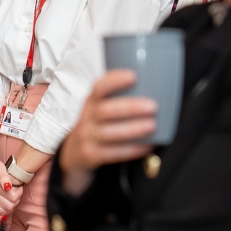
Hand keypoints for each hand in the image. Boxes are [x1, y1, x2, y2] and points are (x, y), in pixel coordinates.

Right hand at [0, 155, 22, 218]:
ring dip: (7, 210)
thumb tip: (8, 186)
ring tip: (10, 203)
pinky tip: (1, 214)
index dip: (19, 194)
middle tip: (15, 197)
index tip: (18, 190)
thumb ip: (4, 176)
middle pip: (8, 206)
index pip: (13, 198)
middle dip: (15, 202)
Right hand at [57, 69, 156, 196]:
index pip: (98, 88)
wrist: (74, 154)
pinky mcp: (91, 155)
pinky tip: (148, 145)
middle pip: (103, 110)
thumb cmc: (96, 126)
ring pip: (108, 132)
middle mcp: (86, 118)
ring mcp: (87, 137)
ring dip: (132, 128)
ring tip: (152, 125)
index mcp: (91, 102)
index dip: (114, 81)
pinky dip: (132, 149)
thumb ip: (118, 99)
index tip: (133, 76)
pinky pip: (112, 153)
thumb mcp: (99, 109)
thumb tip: (157, 87)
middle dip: (129, 107)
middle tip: (152, 106)